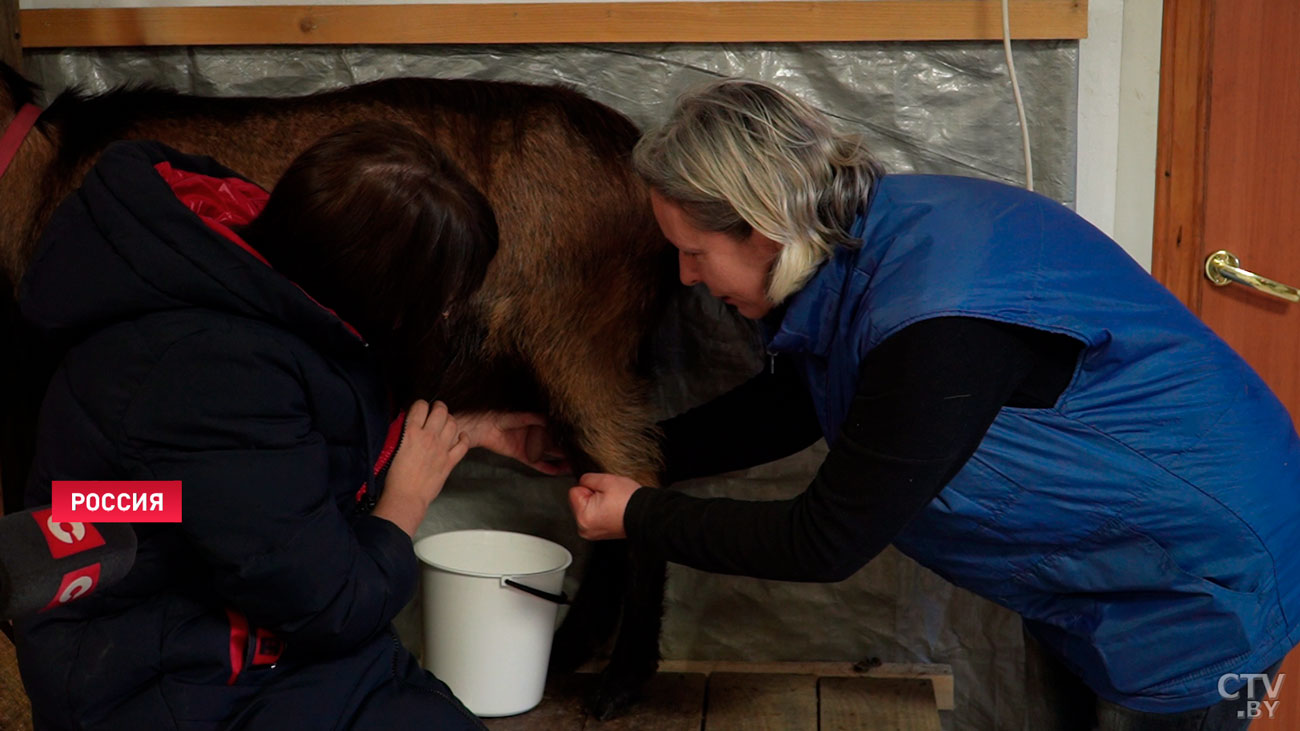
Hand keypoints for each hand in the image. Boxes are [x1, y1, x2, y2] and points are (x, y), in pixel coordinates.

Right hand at [374, 400, 469, 536]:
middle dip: (438, 406)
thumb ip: (399, 433)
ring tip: (446, 422)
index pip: (420, 405)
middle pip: (440, 410)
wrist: (406, 497)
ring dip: (450, 419)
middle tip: (436, 409)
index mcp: (411, 432)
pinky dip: (464, 438)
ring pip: (453, 423)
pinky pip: (463, 444)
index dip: (420, 404)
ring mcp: (442, 449)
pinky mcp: (450, 461)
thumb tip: (405, 422)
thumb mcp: (391, 449)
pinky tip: (460, 436)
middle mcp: (428, 437)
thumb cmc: (394, 477)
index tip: (420, 408)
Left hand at [454, 411, 569, 474]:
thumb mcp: (519, 415)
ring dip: (560, 460)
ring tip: (573, 465)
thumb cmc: (500, 415)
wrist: (482, 426)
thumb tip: (552, 420)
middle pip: (554, 443)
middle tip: (582, 454)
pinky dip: (547, 467)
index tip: (579, 438)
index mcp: (536, 422)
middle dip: (567, 449)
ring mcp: (529, 446)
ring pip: (548, 455)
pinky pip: (537, 463)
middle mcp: (535, 435)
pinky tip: (557, 470)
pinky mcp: (521, 455)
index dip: (566, 434)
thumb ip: (535, 418)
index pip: (555, 429)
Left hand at [568, 473, 641, 539]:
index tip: (602, 492)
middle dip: (591, 496)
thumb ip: (587, 478)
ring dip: (597, 503)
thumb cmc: (629, 501)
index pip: (574, 491)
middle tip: (609, 497)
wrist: (646, 514)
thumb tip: (582, 482)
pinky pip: (594, 516)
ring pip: (587, 508)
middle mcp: (584, 529)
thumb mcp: (606, 480)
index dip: (589, 487)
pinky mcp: (599, 533)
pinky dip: (602, 511)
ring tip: (612, 504)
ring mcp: (592, 533)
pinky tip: (613, 510)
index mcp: (583, 517)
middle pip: (579, 501)